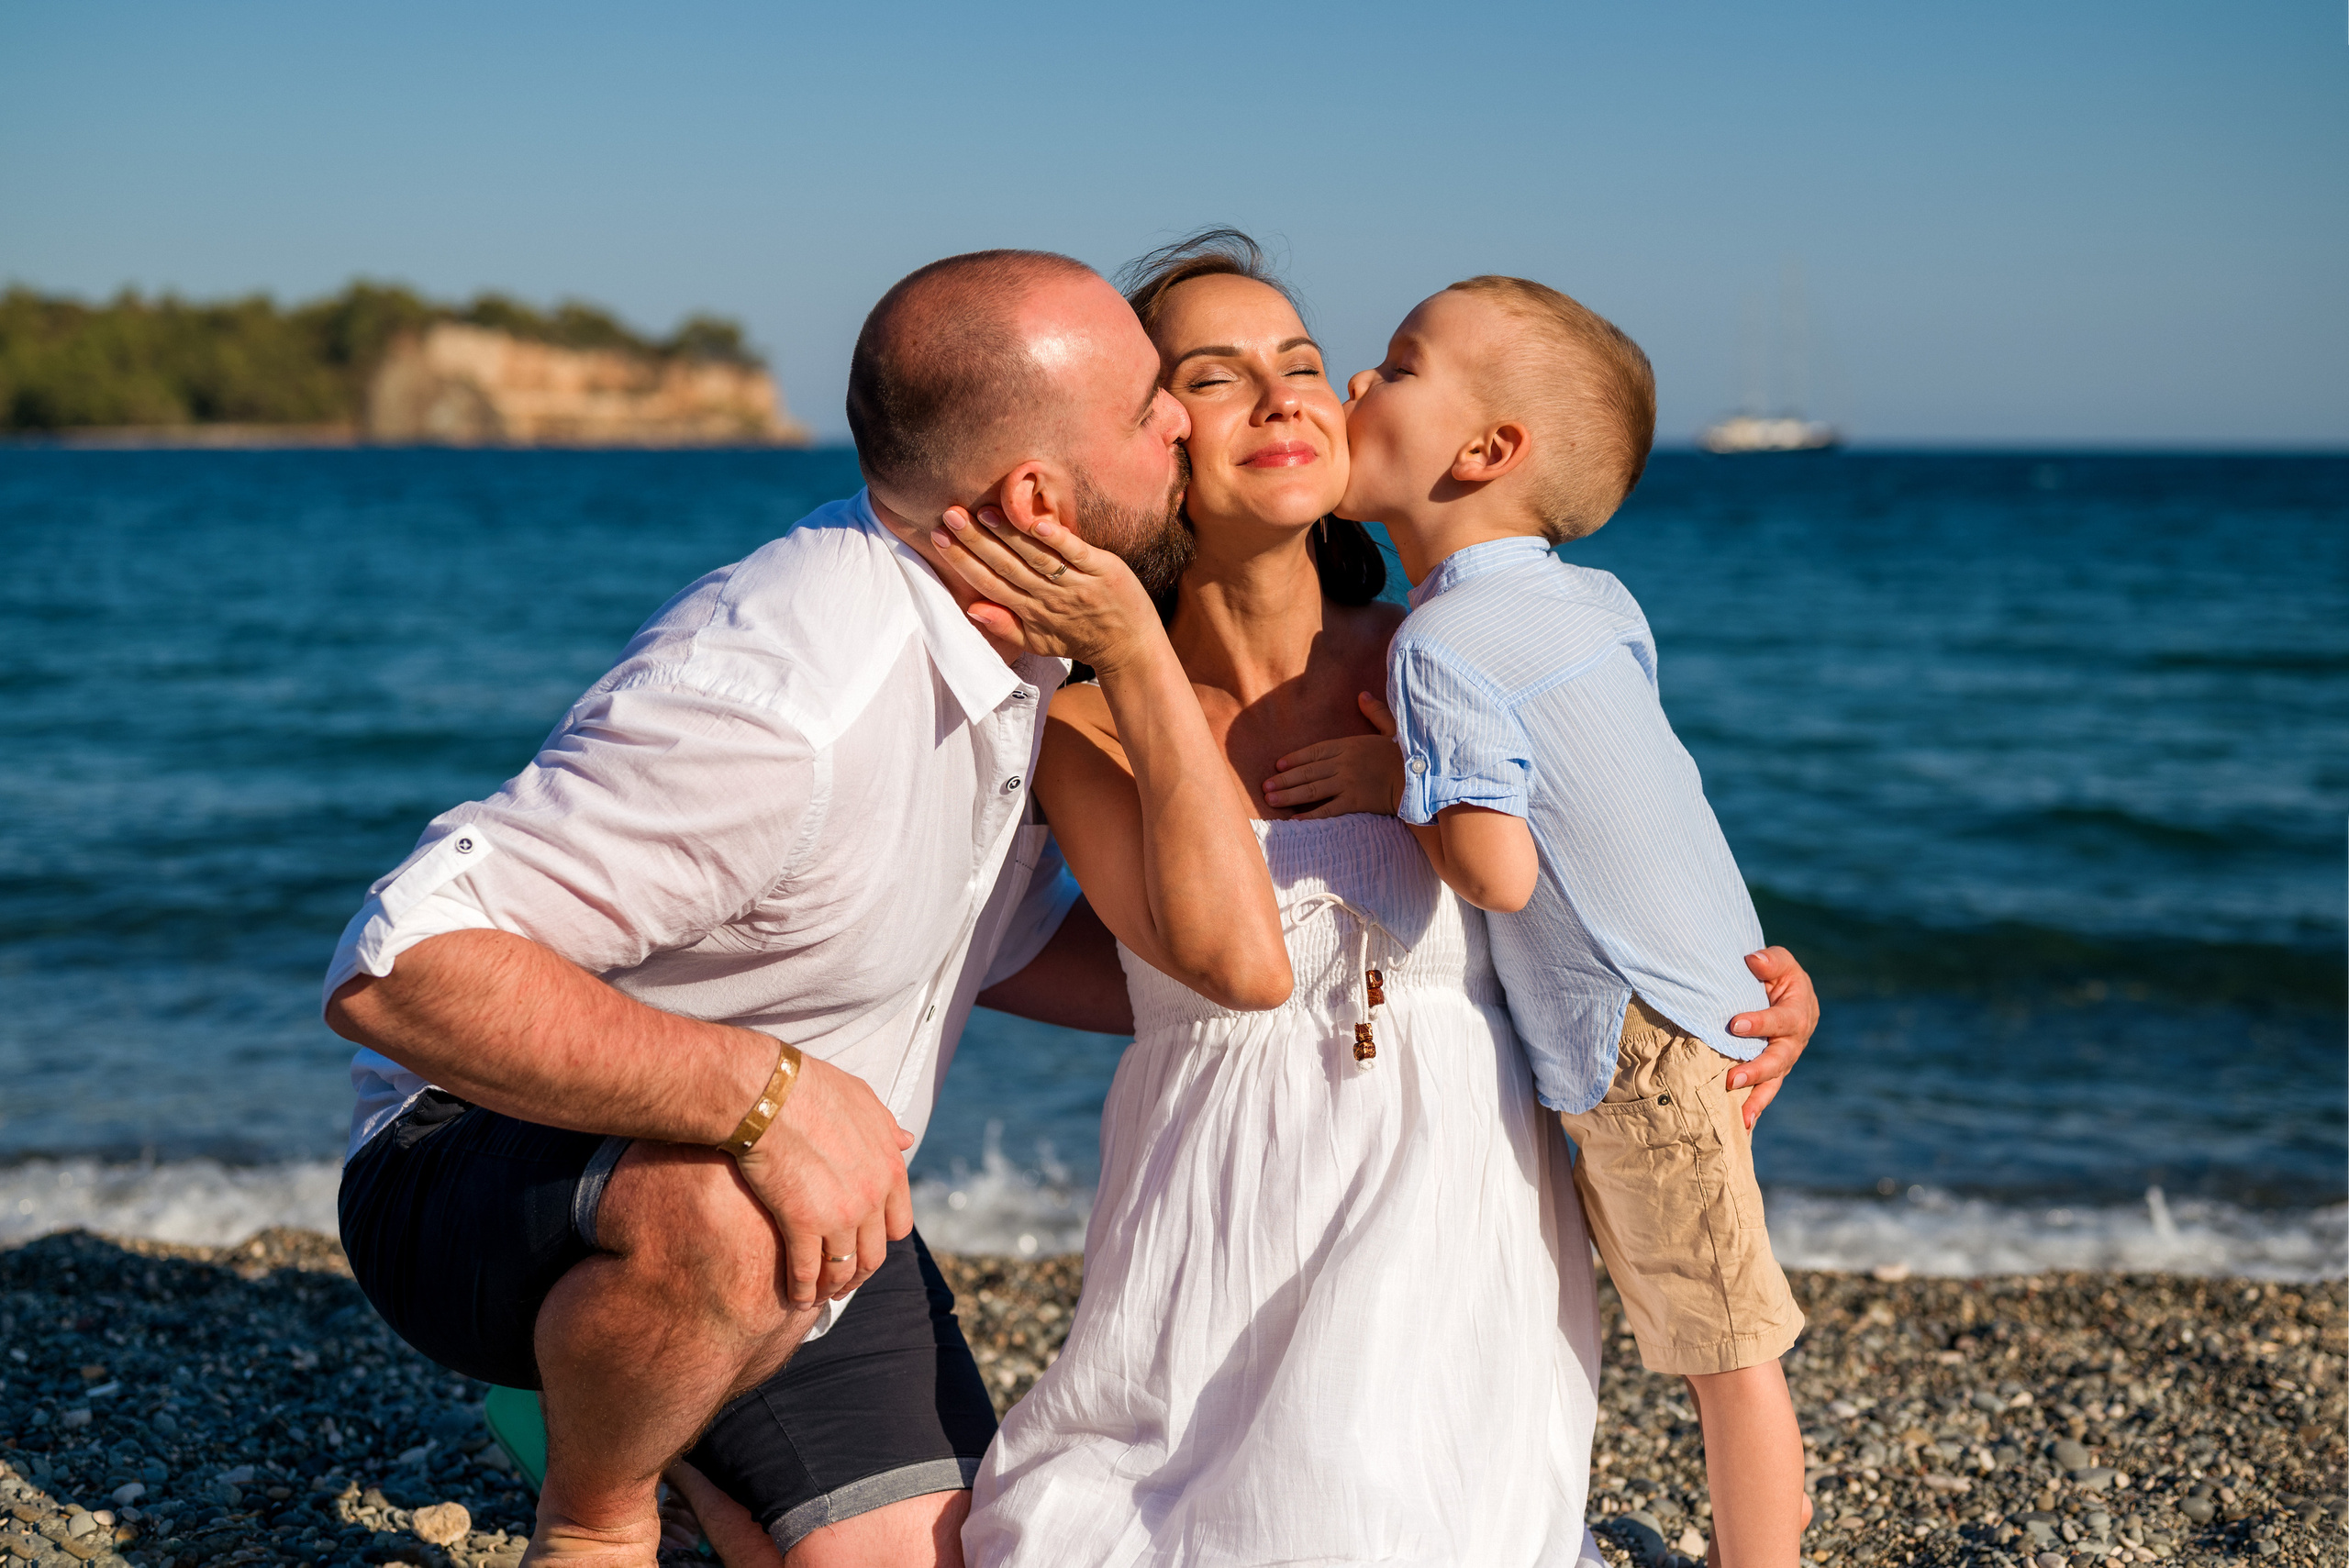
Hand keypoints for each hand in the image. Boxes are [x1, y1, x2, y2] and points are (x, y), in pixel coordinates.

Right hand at [731, 1052, 913, 1308]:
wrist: (769, 1094)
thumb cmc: (811, 1088)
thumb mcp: (863, 1099)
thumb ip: (886, 1125)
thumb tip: (906, 1139)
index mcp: (889, 1168)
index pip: (898, 1224)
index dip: (881, 1240)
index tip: (865, 1246)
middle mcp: (872, 1197)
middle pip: (874, 1255)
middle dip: (859, 1274)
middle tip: (843, 1283)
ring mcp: (840, 1215)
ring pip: (843, 1269)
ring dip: (832, 1288)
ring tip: (818, 1295)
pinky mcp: (802, 1224)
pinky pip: (807, 1271)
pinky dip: (802, 1290)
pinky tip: (794, 1298)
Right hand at [932, 505, 1162, 674]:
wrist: (1130, 648)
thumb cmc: (1080, 639)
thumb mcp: (1038, 643)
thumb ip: (1004, 626)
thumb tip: (970, 608)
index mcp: (1030, 612)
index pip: (989, 583)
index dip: (962, 561)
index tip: (938, 537)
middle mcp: (1049, 598)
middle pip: (1006, 566)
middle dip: (976, 541)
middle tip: (950, 514)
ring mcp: (1077, 584)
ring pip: (1036, 557)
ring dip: (1008, 535)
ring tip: (982, 512)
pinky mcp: (1104, 571)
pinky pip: (1076, 554)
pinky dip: (1057, 540)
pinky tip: (1037, 523)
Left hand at [1263, 692, 1403, 817]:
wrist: (1422, 778)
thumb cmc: (1408, 754)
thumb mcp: (1391, 729)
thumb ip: (1375, 712)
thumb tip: (1362, 695)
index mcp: (1350, 744)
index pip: (1314, 751)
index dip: (1294, 758)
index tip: (1277, 765)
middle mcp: (1344, 763)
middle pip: (1307, 771)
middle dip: (1284, 779)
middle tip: (1264, 787)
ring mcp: (1348, 782)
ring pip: (1312, 789)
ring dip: (1289, 795)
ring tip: (1270, 799)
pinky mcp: (1355, 801)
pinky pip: (1328, 809)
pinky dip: (1310, 816)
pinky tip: (1294, 820)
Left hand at [1723, 946, 1819, 1129]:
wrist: (1779, 991)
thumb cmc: (1776, 974)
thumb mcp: (1778, 962)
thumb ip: (1770, 961)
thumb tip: (1753, 961)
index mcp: (1799, 1011)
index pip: (1781, 1020)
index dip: (1760, 1022)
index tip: (1734, 1024)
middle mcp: (1795, 1040)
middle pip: (1780, 1059)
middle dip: (1757, 1070)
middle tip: (1731, 1079)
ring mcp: (1785, 1058)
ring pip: (1774, 1081)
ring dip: (1757, 1098)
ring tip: (1742, 1116)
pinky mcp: (1773, 1070)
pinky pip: (1766, 1090)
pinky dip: (1755, 1106)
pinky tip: (1742, 1124)